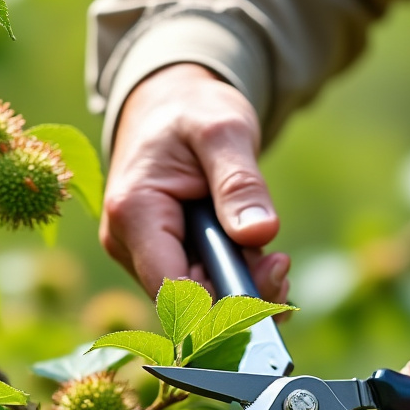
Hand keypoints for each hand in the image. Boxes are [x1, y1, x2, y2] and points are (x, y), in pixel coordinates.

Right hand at [101, 63, 289, 301]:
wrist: (171, 103)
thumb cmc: (192, 109)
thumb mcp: (223, 130)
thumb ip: (239, 182)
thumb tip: (260, 234)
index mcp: (134, 212)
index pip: (172, 289)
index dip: (220, 306)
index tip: (270, 293)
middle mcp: (128, 243)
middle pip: (188, 302)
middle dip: (241, 295)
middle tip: (281, 263)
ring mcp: (142, 254)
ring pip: (198, 301)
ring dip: (243, 290)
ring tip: (274, 257)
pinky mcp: (162, 258)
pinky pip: (201, 289)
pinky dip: (237, 283)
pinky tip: (262, 263)